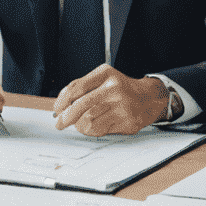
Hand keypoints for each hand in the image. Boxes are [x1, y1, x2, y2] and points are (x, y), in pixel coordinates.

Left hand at [53, 66, 170, 136]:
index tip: (57, 109)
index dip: (63, 100)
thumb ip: (82, 88)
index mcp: (105, 74)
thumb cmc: (120, 90)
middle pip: (81, 105)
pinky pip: (100, 130)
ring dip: (79, 125)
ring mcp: (121, 105)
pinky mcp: (126, 121)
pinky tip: (95, 127)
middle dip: (66, 117)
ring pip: (88, 120)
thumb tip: (61, 106)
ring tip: (80, 124)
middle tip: (60, 123)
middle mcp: (113, 88)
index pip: (77, 87)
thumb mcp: (103, 80)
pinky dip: (92, 131)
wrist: (148, 98)